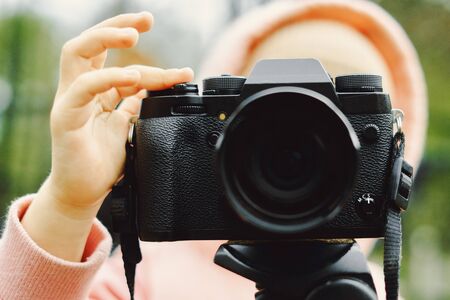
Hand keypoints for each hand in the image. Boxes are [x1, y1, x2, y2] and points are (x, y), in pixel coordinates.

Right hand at [21, 12, 192, 260]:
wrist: (86, 192)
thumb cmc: (105, 162)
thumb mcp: (128, 126)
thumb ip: (136, 105)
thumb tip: (156, 88)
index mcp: (96, 91)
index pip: (113, 58)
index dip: (140, 50)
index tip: (165, 45)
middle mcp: (81, 90)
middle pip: (90, 43)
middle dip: (117, 24)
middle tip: (146, 19)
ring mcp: (71, 101)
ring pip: (77, 53)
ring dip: (106, 38)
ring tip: (134, 35)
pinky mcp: (66, 117)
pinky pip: (82, 89)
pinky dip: (107, 78)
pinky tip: (132, 77)